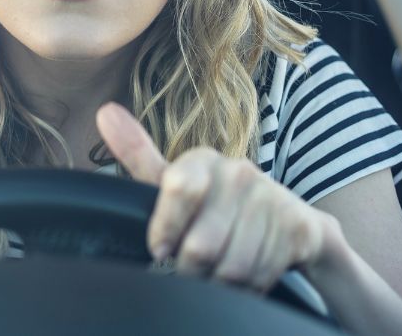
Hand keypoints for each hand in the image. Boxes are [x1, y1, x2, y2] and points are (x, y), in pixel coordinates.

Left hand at [95, 102, 338, 291]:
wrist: (290, 224)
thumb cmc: (218, 205)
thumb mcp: (177, 183)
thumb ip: (138, 156)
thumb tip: (105, 113)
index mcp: (202, 161)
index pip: (178, 189)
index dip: (165, 230)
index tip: (161, 249)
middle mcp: (238, 173)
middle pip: (200, 247)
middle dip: (193, 269)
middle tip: (194, 267)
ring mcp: (271, 198)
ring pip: (230, 269)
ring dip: (221, 283)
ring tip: (219, 272)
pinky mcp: (297, 227)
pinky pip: (260, 277)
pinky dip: (249, 288)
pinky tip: (247, 275)